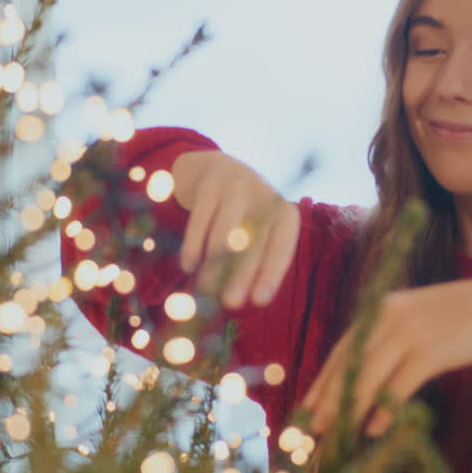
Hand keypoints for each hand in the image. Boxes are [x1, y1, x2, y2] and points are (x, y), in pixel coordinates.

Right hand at [171, 151, 299, 308]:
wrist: (215, 169)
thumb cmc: (241, 214)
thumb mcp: (255, 230)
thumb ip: (254, 260)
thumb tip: (245, 303)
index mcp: (283, 213)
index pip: (282, 246)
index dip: (272, 273)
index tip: (260, 301)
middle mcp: (265, 195)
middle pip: (254, 242)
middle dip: (242, 274)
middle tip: (231, 303)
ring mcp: (238, 185)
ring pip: (225, 231)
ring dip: (215, 263)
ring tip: (204, 289)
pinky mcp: (211, 182)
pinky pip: (202, 218)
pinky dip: (194, 244)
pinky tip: (188, 266)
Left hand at [301, 279, 471, 437]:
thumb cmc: (458, 318)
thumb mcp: (415, 319)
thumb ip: (389, 339)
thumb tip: (365, 375)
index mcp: (381, 309)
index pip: (343, 349)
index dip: (324, 379)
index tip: (308, 405)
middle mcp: (388, 317)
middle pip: (349, 362)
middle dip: (327, 397)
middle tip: (311, 427)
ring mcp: (409, 332)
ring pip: (368, 375)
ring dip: (348, 407)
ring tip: (333, 433)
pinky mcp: (431, 350)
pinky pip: (400, 383)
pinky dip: (384, 407)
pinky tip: (373, 429)